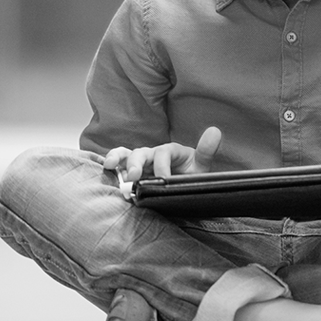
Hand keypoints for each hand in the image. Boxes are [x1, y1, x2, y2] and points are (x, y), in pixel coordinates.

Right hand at [103, 126, 222, 182]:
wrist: (183, 189)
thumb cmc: (190, 177)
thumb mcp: (201, 166)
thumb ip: (206, 151)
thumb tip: (215, 131)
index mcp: (171, 152)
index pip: (164, 153)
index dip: (162, 166)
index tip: (164, 181)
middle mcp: (153, 154)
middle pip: (142, 152)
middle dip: (136, 163)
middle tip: (134, 177)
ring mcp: (141, 162)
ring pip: (126, 154)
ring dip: (118, 159)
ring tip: (111, 167)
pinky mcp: (131, 171)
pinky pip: (118, 164)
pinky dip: (110, 164)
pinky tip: (105, 169)